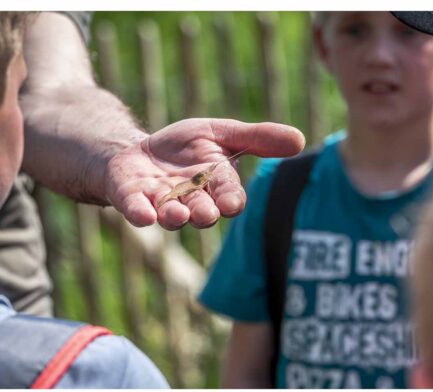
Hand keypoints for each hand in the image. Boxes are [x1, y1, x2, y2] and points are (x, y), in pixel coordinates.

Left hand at [104, 118, 304, 229]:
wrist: (138, 150)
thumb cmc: (184, 146)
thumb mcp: (221, 133)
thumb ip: (257, 138)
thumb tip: (300, 140)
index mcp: (215, 184)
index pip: (228, 194)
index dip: (230, 199)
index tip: (232, 204)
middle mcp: (190, 199)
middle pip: (202, 210)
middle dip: (204, 213)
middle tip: (206, 213)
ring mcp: (160, 201)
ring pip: (171, 214)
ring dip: (174, 216)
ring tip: (176, 214)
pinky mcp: (132, 198)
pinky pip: (136, 209)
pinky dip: (139, 213)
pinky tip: (142, 216)